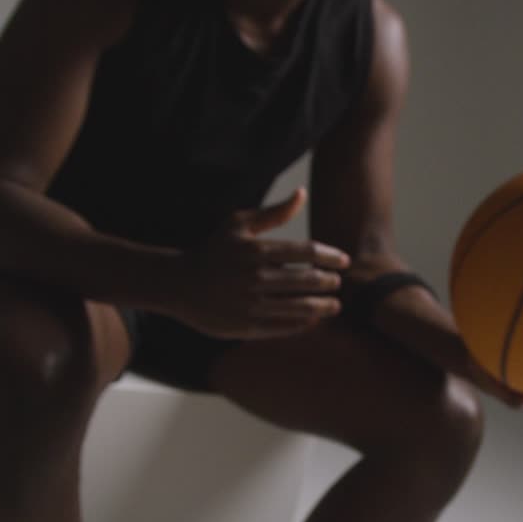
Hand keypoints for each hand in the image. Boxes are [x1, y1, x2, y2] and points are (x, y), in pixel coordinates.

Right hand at [169, 188, 350, 339]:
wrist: (178, 285)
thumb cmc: (213, 251)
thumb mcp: (238, 225)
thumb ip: (273, 213)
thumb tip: (302, 194)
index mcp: (256, 251)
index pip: (306, 252)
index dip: (331, 257)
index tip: (344, 261)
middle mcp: (255, 278)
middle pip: (307, 281)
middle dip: (329, 282)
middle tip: (338, 283)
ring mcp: (251, 304)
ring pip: (299, 308)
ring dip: (323, 307)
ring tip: (335, 306)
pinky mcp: (246, 327)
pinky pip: (283, 327)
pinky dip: (303, 324)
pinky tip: (313, 320)